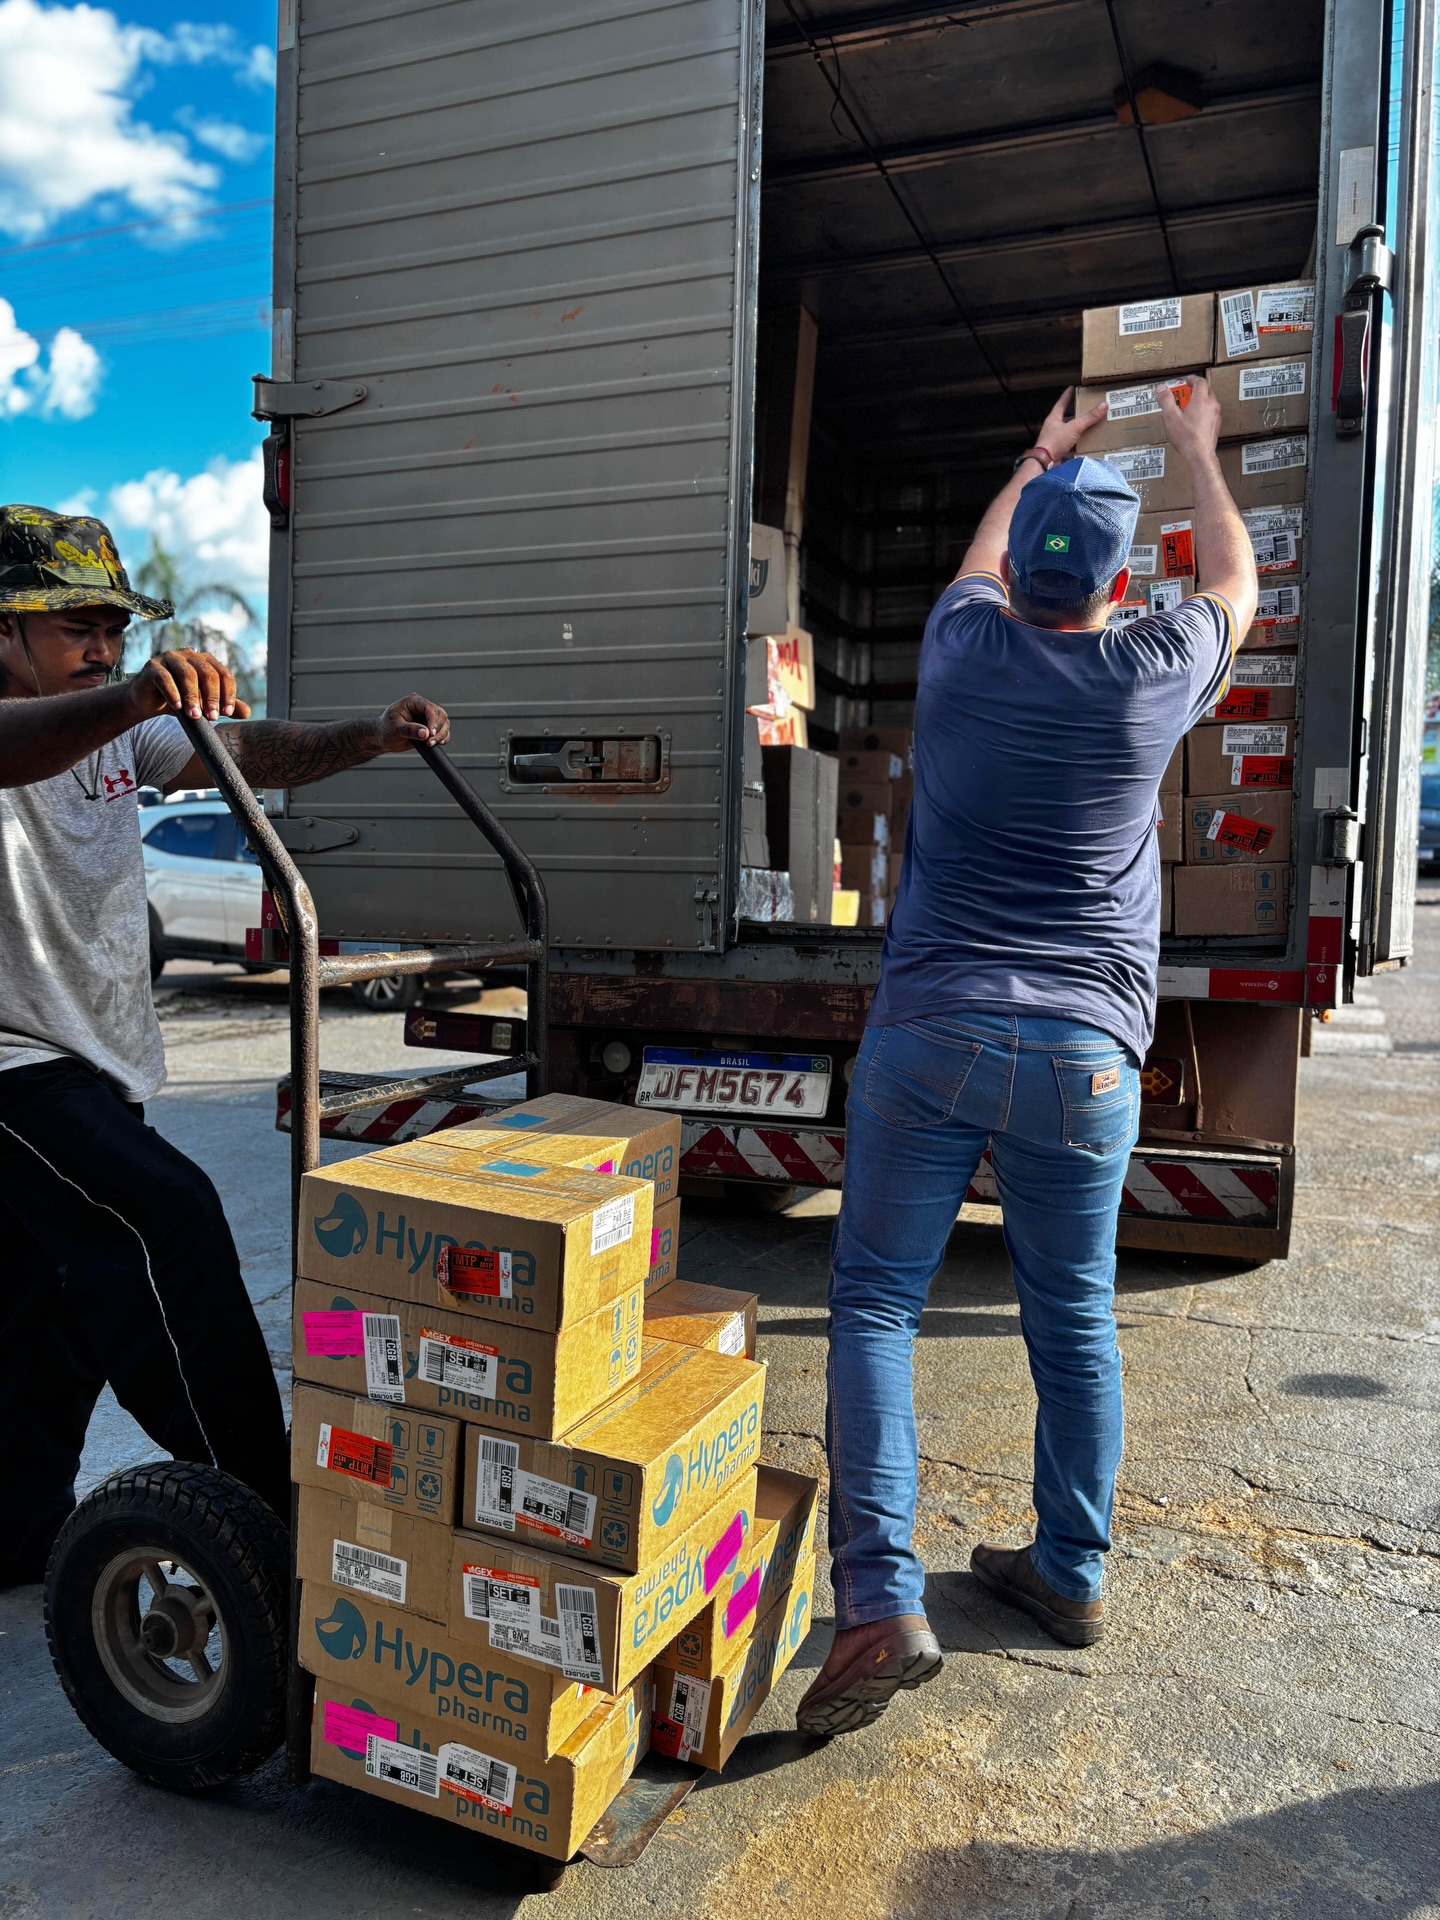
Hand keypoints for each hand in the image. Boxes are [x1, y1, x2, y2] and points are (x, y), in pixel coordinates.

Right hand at [129, 649, 248, 722]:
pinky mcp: (153, 666)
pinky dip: (172, 693)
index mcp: (206, 662)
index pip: (224, 674)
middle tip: (212, 717)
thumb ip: (224, 706)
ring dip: (193, 697)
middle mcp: (190, 655)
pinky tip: (177, 707)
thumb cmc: (180, 700)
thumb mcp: (204, 705)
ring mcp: (170, 658)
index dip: (228, 693)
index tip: (227, 712)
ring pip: (187, 674)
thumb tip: (247, 713)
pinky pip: (165, 678)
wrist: (149, 701)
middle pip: (207, 673)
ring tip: (194, 716)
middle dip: (212, 697)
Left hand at [376, 693, 450, 751]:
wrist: (383, 738)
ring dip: (441, 735)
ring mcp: (427, 719)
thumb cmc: (385, 729)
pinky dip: (442, 739)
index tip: (430, 733)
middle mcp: (422, 709)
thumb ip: (410, 730)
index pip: (430, 708)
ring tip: (430, 744)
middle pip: (441, 716)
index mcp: (413, 702)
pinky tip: (435, 744)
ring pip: (444, 724)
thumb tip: (425, 733)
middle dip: (438, 729)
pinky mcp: (430, 729)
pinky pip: (443, 733)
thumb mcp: (395, 729)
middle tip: (429, 741)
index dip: (433, 721)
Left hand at [1034, 386, 1108, 465]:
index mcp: (1053, 418)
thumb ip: (1088, 418)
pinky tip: (1084, 442)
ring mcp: (1054, 440)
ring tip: (1087, 424)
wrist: (1045, 463)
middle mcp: (1052, 428)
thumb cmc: (1054, 442)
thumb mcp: (1074, 427)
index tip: (1072, 388)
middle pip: (1064, 417)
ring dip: (1076, 429)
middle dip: (1074, 413)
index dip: (1067, 395)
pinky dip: (1076, 442)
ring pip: (1067, 431)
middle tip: (1084, 407)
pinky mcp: (1058, 450)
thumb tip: (1103, 405)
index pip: (1061, 403)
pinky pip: (1069, 444)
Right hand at [1156, 377, 1219, 461]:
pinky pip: (1211, 413)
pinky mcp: (1216, 426)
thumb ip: (1166, 401)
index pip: (1200, 382)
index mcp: (1201, 400)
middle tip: (1186, 394)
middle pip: (1207, 391)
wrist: (1200, 454)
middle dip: (1196, 390)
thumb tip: (1161, 389)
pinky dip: (1204, 412)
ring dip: (1201, 401)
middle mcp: (1212, 405)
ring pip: (1210, 402)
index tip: (1187, 380)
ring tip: (1189, 407)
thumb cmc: (1186, 436)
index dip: (1193, 379)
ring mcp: (1216, 416)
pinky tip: (1195, 421)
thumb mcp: (1171, 417)